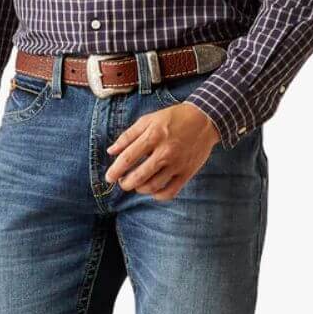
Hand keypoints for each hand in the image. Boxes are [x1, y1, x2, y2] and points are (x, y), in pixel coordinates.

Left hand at [105, 102, 219, 199]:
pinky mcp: (187, 173)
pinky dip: (158, 195)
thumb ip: (128, 136)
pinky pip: (170, 192)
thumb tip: (110, 151)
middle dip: (125, 183)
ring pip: (152, 186)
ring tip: (136, 184)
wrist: (204, 120)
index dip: (115, 171)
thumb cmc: (173, 118)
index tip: (109, 178)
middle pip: (138, 176)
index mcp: (153, 136)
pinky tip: (153, 190)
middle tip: (122, 182)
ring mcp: (177, 164)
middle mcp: (164, 152)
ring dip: (139, 189)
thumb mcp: (148, 120)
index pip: (127, 159)